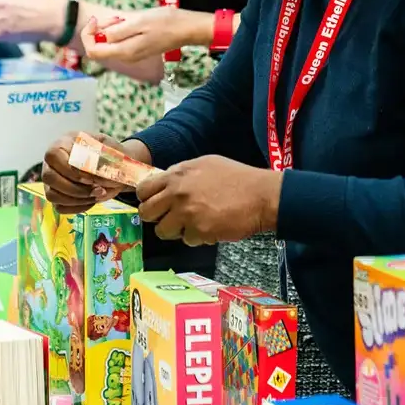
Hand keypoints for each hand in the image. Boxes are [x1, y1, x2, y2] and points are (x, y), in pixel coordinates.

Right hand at [41, 131, 130, 214]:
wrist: (114, 166)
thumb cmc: (107, 153)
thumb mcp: (109, 148)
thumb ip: (102, 158)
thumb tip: (95, 175)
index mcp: (62, 144)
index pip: (54, 155)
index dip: (72, 170)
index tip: (92, 179)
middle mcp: (52, 162)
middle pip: (49, 177)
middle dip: (76, 188)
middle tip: (99, 190)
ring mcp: (52, 181)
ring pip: (52, 195)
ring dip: (78, 199)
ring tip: (99, 194)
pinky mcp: (57, 196)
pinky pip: (60, 207)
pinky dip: (78, 206)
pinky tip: (93, 199)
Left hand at [81, 7, 201, 66]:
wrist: (186, 28)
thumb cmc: (166, 22)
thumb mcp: (139, 21)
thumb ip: (118, 31)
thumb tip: (101, 36)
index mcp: (124, 51)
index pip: (92, 51)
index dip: (88, 35)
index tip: (95, 20)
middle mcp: (126, 57)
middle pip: (99, 48)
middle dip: (100, 30)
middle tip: (115, 18)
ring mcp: (131, 54)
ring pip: (108, 44)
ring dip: (109, 30)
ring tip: (123, 18)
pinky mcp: (136, 50)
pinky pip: (118, 42)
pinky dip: (118, 31)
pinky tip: (128, 22)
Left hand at [137, 156, 280, 246]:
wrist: (261, 195)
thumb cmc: (237, 178)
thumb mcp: (205, 164)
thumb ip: (182, 174)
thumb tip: (166, 184)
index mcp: (177, 174)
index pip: (144, 189)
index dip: (148, 199)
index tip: (155, 204)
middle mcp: (177, 193)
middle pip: (146, 213)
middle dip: (156, 218)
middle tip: (169, 218)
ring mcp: (187, 213)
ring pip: (163, 231)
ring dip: (175, 231)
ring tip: (193, 224)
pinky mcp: (198, 231)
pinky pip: (187, 240)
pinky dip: (197, 237)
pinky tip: (210, 227)